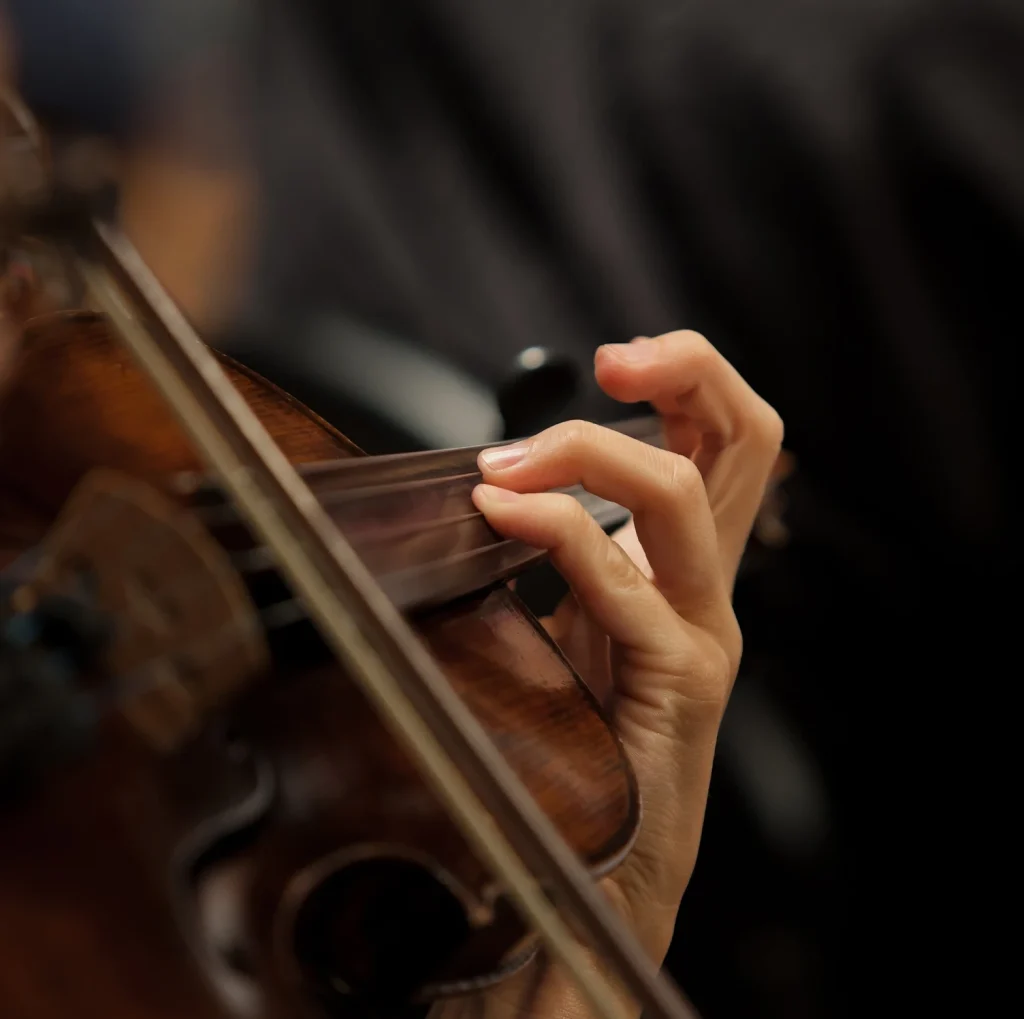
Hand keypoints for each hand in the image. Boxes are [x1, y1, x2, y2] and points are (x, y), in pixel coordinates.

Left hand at [441, 331, 781, 1018]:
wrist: (607, 867)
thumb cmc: (581, 741)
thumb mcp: (573, 621)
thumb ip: (564, 556)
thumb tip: (495, 484)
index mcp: (685, 563)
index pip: (723, 437)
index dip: (686, 376)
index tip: (609, 361)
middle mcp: (707, 584)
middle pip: (747, 440)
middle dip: (686, 370)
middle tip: (608, 361)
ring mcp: (702, 630)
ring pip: (684, 495)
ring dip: (589, 453)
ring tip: (508, 462)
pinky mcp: (677, 682)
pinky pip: (625, 583)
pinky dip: (560, 532)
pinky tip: (502, 518)